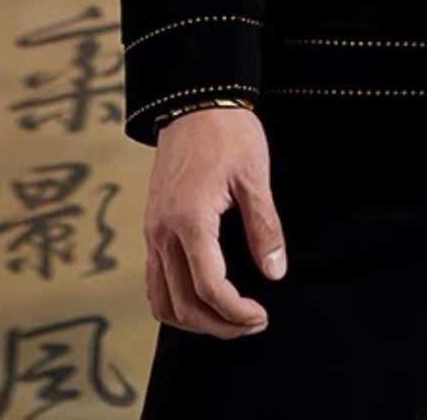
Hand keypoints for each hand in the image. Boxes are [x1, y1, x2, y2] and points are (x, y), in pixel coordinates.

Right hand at [144, 107, 287, 336]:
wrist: (193, 101)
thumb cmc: (226, 132)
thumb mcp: (254, 176)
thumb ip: (264, 227)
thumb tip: (274, 272)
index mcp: (190, 220)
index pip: (210, 287)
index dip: (237, 311)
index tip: (261, 315)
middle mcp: (163, 232)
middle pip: (183, 304)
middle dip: (219, 325)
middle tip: (252, 323)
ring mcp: (152, 231)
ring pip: (162, 300)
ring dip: (194, 321)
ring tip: (229, 318)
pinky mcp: (151, 227)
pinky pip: (155, 281)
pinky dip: (176, 302)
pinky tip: (202, 299)